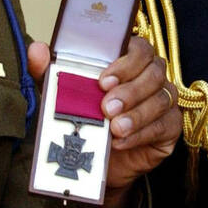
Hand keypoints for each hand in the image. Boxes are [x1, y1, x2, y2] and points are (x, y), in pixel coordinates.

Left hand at [27, 37, 179, 207]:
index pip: (139, 48)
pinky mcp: (170, 126)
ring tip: (114, 127)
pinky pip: (164, 125)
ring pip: (160, 99)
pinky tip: (121, 141)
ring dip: (136, 114)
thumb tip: (36, 50)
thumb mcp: (62, 94)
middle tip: (106, 107)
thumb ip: (50, 71)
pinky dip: (141, 134)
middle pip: (153, 72)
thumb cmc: (84, 117)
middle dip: (129, 91)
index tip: (103, 80)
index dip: (125, 62)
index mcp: (129, 60)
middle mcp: (151, 76)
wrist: (94, 159)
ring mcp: (164, 100)